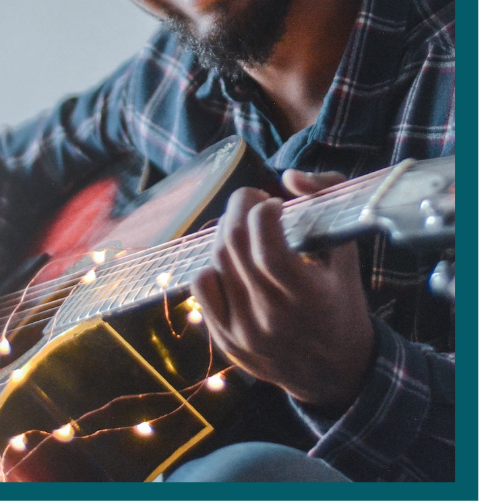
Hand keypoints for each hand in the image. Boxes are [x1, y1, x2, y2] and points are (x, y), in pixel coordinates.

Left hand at [192, 170, 373, 411]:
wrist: (335, 373)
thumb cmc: (342, 304)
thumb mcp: (347, 254)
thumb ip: (327, 203)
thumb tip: (290, 176)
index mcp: (306, 295)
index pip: (265, 242)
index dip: (263, 210)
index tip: (275, 204)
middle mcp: (271, 315)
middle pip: (234, 244)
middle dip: (239, 207)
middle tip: (252, 200)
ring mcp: (244, 331)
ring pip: (216, 261)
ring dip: (225, 231)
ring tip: (242, 226)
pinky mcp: (226, 340)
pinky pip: (201, 288)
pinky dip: (211, 264)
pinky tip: (230, 260)